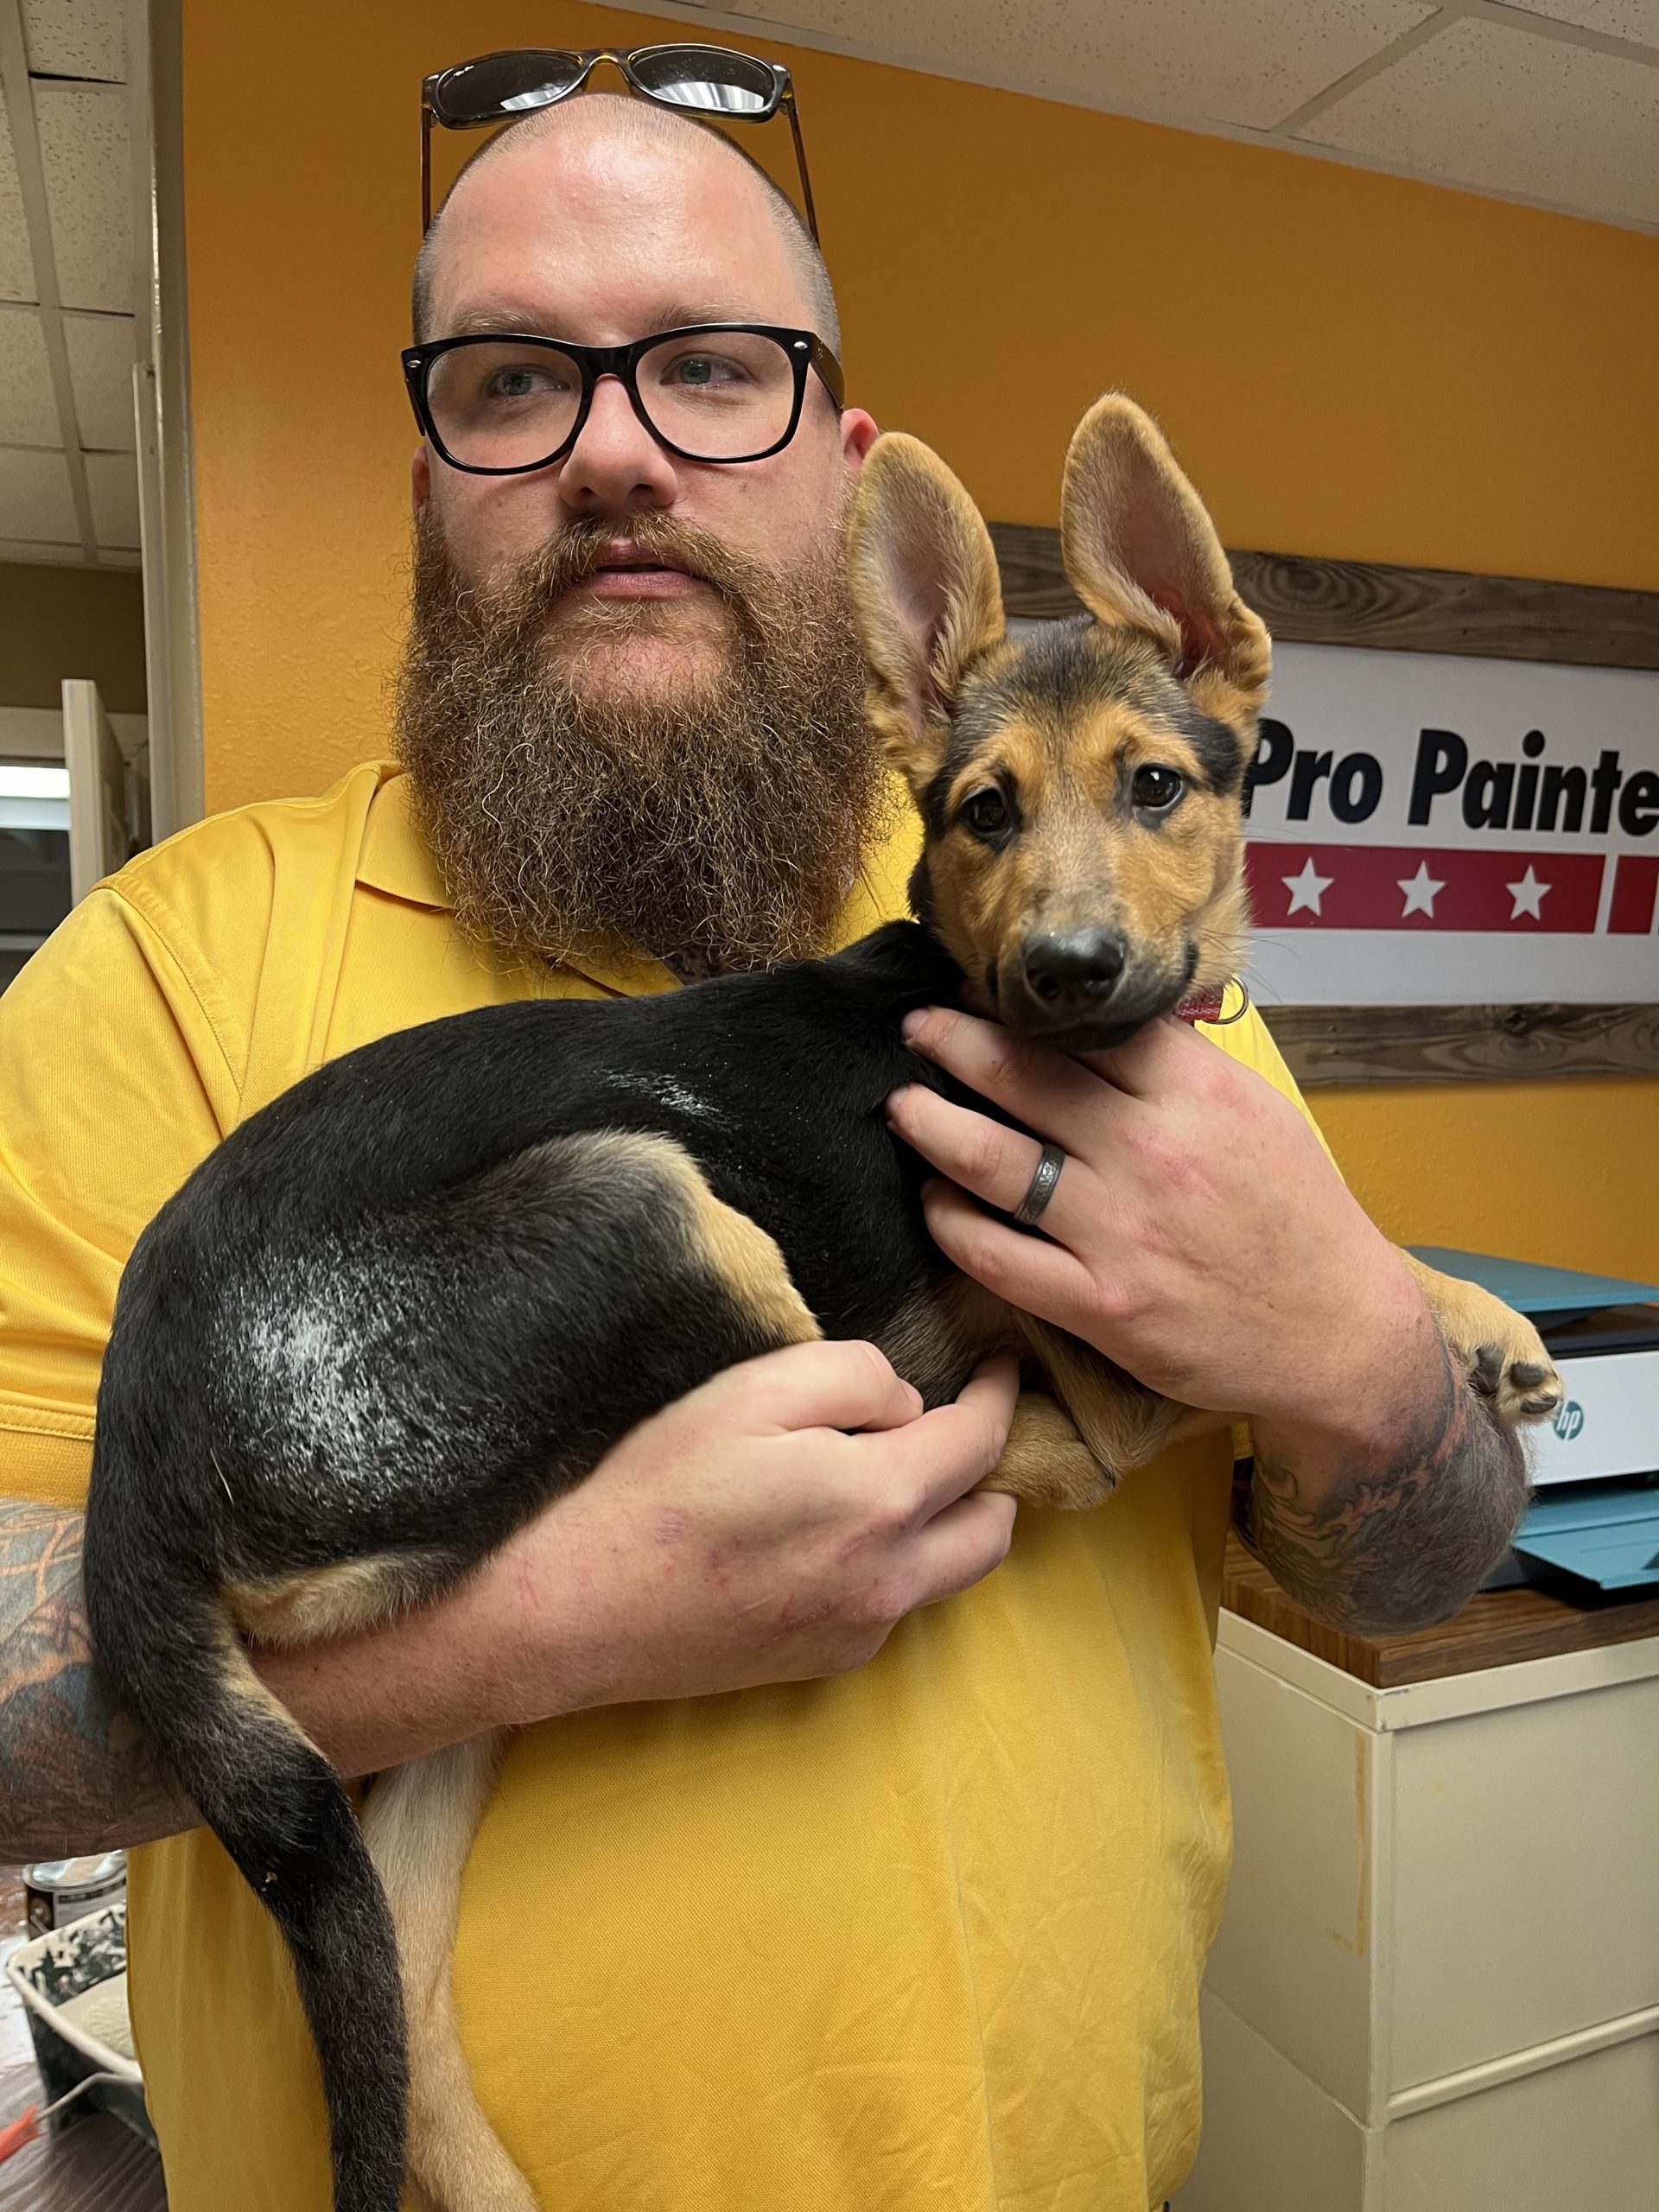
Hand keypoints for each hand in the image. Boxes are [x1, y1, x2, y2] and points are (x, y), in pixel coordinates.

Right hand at [261, 1344, 1017, 1770]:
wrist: (576, 1608)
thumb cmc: (655, 1487)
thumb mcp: (752, 1390)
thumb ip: (854, 1377)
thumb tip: (907, 1402)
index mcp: (882, 1501)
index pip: (982, 1441)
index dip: (1001, 1393)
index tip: (1003, 1364)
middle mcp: (891, 1580)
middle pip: (994, 1524)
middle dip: (994, 1468)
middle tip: (965, 1423)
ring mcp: (861, 1631)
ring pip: (953, 1572)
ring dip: (951, 1521)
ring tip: (907, 1474)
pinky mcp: (825, 1662)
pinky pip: (895, 1605)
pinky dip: (895, 1562)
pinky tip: (837, 1531)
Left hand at [886, 1006, 1431, 1444]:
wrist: (1339, 1333)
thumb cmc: (1296, 1217)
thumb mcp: (1255, 1114)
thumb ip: (1178, 1067)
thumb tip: (1100, 1021)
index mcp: (1194, 1093)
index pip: (1081, 1026)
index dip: (1014, 1002)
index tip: (973, 986)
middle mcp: (1151, 1152)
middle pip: (1019, 1076)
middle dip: (951, 1043)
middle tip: (914, 1030)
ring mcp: (1120, 1231)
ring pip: (990, 1161)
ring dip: (930, 1125)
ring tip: (902, 1107)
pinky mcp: (1100, 1305)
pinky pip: (993, 1254)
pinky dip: (949, 1220)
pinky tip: (935, 1200)